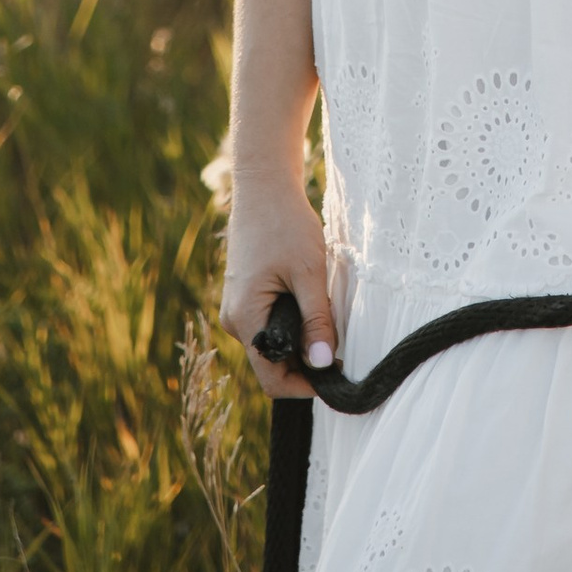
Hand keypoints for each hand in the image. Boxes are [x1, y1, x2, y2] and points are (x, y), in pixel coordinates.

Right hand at [220, 171, 337, 401]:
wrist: (264, 185)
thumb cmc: (285, 223)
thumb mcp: (309, 272)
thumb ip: (316, 320)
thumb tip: (322, 363)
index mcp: (245, 318)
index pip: (271, 378)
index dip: (304, 385)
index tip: (335, 375)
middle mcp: (234, 319)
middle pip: (271, 362)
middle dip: (304, 361)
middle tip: (337, 346)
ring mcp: (236, 307)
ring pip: (270, 343)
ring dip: (297, 339)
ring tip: (324, 318)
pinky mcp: (243, 295)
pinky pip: (267, 323)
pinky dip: (289, 322)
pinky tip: (308, 302)